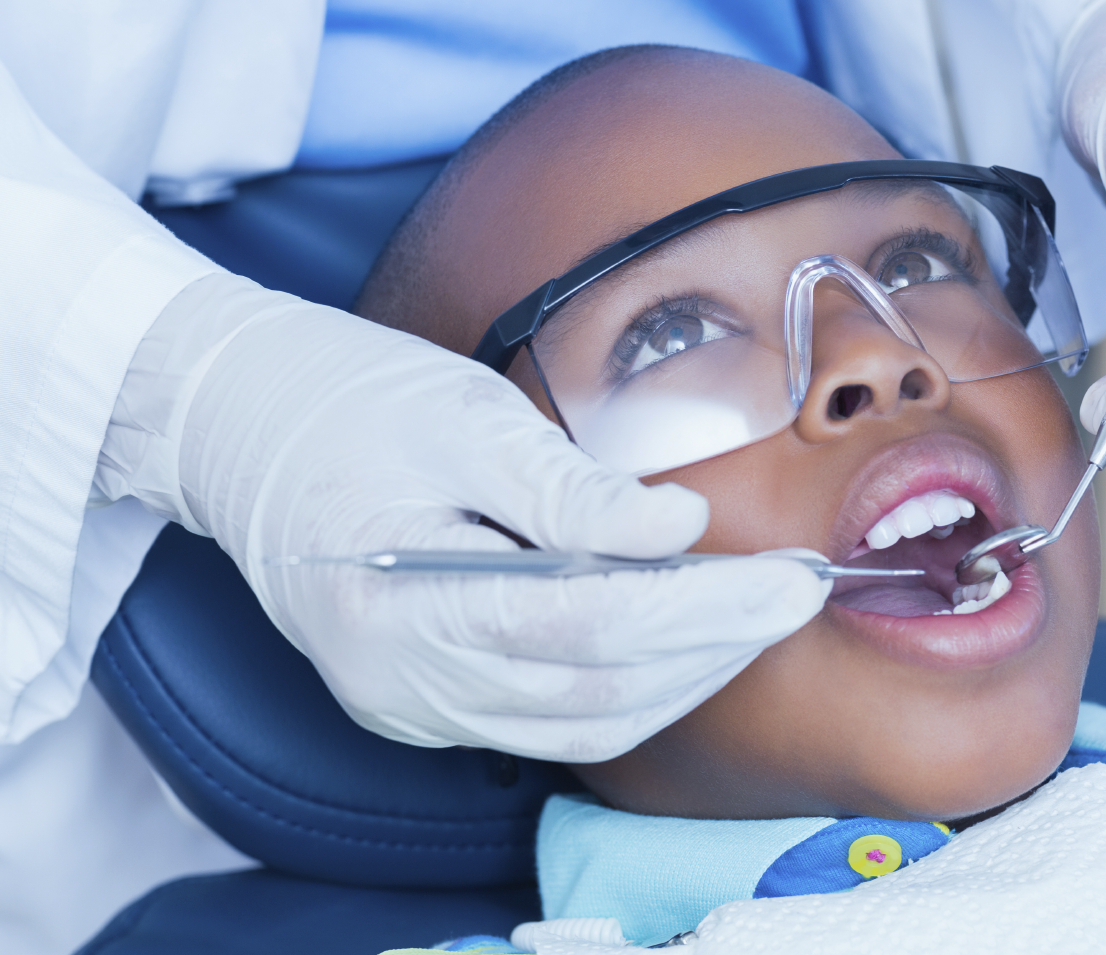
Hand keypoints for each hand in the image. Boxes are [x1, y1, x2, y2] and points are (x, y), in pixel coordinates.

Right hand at [136, 274, 828, 761]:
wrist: (233, 423)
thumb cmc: (346, 399)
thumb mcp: (464, 416)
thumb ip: (574, 491)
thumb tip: (682, 534)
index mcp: (401, 602)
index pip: (592, 632)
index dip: (707, 614)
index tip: (795, 581)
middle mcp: (401, 681)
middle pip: (597, 695)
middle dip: (715, 651)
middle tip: (797, 595)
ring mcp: (409, 703)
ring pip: (583, 726)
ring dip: (684, 679)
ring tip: (754, 616)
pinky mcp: (422, 701)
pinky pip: (550, 722)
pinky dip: (629, 688)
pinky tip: (681, 640)